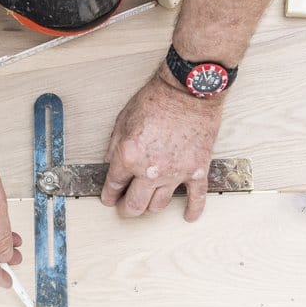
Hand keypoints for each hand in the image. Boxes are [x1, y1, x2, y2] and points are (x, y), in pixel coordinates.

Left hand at [101, 64, 224, 220]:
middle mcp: (150, 170)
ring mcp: (175, 173)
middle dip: (126, 209)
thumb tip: (110, 166)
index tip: (109, 199)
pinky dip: (192, 210)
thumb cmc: (156, 100)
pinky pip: (196, 198)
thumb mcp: (123, 120)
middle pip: (135, 204)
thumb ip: (114, 147)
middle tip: (124, 208)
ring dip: (150, 208)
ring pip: (159, 205)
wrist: (188, 91)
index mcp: (129, 156)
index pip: (113, 186)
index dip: (108, 195)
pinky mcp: (197, 170)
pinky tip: (188, 215)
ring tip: (148, 205)